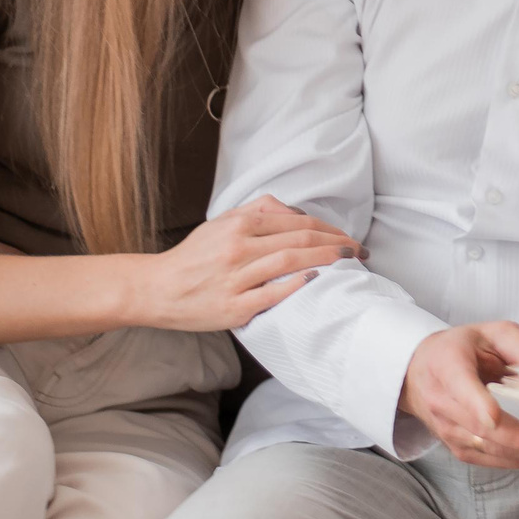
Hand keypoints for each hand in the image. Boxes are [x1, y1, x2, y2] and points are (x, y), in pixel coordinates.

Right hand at [136, 196, 362, 331]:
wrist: (157, 289)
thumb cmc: (194, 256)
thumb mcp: (221, 222)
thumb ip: (257, 211)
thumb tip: (296, 211)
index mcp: (238, 225)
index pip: (296, 223)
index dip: (330, 229)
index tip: (350, 238)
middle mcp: (238, 248)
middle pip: (299, 240)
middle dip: (337, 244)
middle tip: (360, 251)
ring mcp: (236, 279)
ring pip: (289, 262)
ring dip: (326, 261)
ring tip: (350, 263)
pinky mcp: (234, 307)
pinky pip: (272, 294)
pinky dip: (297, 286)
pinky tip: (316, 281)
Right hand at [399, 322, 518, 467]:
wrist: (420, 373)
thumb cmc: (460, 349)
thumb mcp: (492, 332)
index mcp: (447, 365)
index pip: (460, 388)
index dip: (478, 404)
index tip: (494, 416)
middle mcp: (443, 402)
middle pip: (485, 429)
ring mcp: (449, 430)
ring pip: (493, 450)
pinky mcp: (459, 448)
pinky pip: (494, 460)